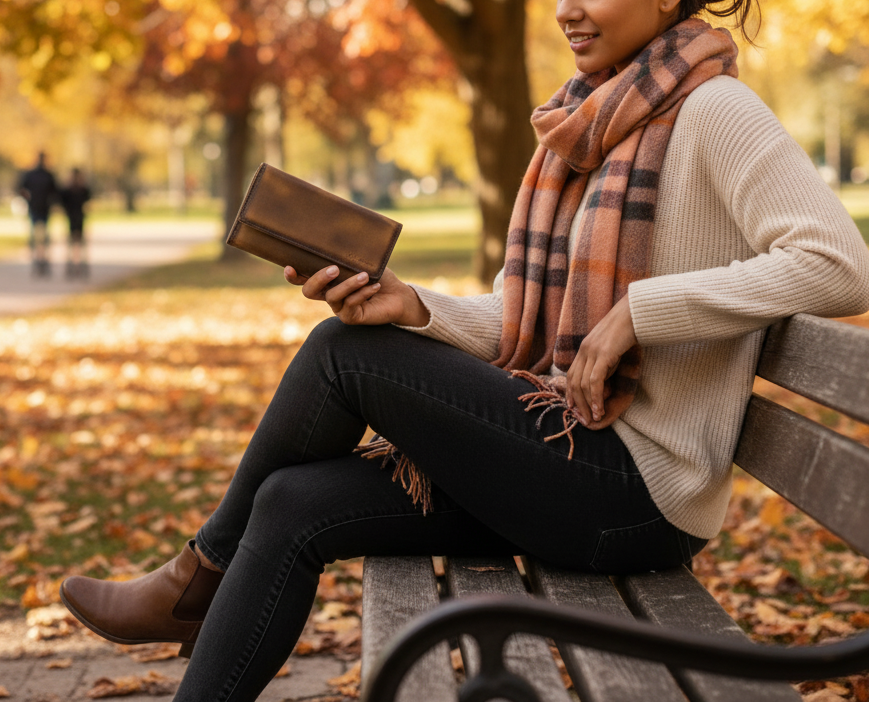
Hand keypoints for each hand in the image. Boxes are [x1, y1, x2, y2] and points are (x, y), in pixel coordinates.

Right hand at [284, 265, 429, 326]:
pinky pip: (350, 305)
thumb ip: (349, 255)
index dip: (292, 275)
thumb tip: (340, 235)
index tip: (289, 267)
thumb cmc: (379, 275)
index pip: (302, 278)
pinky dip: (362, 293)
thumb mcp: (363, 261)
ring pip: (332, 296)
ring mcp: (338, 307)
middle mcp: (328, 294)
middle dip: (318, 278)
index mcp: (326, 280)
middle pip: (308, 291)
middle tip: (334, 268)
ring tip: (364, 276)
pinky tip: (374, 286)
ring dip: (348, 284)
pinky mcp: (350, 317)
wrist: (398, 295)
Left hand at [566, 294, 636, 425]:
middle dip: (578, 404)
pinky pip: (595, 381)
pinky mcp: (603, 354)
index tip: (574, 408)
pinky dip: (596, 398)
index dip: (571, 393)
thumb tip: (602, 380)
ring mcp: (592, 351)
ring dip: (588, 405)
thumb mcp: (612, 348)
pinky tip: (600, 409)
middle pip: (574, 382)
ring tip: (594, 419)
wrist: (637, 312)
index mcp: (585, 348)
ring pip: (583, 385)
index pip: (571, 375)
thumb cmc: (629, 329)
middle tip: (584, 420)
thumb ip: (604, 361)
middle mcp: (584, 350)